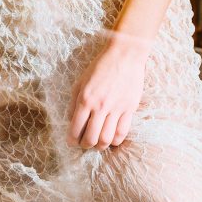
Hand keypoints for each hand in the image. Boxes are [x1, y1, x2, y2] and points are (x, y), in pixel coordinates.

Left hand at [66, 33, 150, 150]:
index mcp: (85, 99)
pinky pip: (122, 132)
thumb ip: (74, 101)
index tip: (72, 142)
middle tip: (84, 144)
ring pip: (107, 139)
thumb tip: (71, 120)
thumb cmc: (101, 66)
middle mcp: (100, 106)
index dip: (72, 140)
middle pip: (91, 138)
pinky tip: (111, 138)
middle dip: (85, 145)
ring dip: (100, 146)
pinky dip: (115, 140)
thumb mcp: (81, 81)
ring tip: (97, 143)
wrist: (124, 55)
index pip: (76, 128)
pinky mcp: (129, 109)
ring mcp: (116, 108)